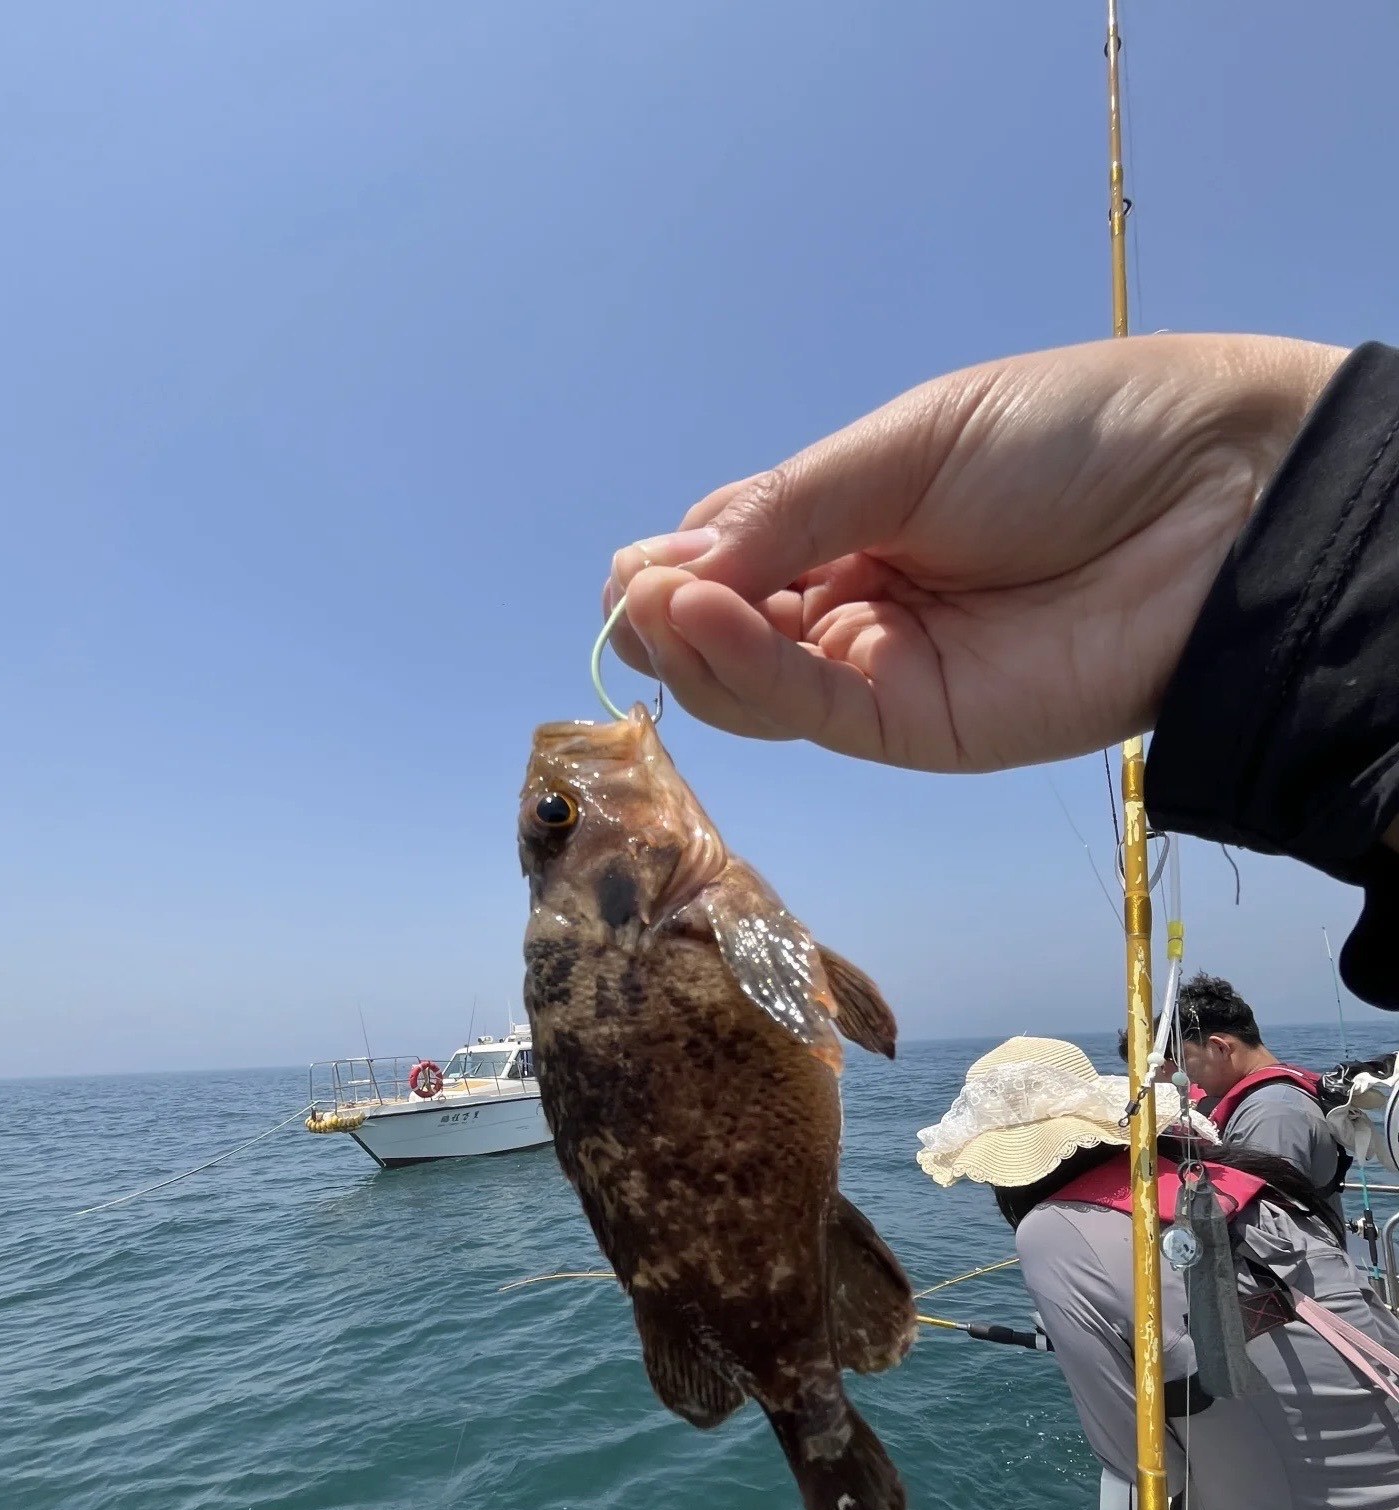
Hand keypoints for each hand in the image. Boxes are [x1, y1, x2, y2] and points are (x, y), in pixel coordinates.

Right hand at [604, 334, 1343, 771]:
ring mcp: (886, 672)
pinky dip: (750, 673)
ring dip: (693, 648)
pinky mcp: (922, 728)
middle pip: (728, 636)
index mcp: (850, 526)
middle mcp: (856, 607)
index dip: (679, 568)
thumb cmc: (1070, 439)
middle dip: (670, 617)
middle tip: (637, 592)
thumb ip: (786, 513)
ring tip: (655, 604)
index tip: (646, 563)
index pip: (730, 560)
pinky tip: (705, 622)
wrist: (1214, 497)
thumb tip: (662, 573)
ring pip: (755, 687)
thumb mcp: (904, 447)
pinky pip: (814, 712)